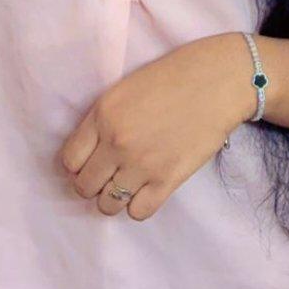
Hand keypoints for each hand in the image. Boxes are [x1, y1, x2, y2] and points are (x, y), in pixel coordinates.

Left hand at [59, 33, 253, 219]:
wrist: (218, 81)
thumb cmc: (175, 76)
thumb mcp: (126, 88)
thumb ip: (104, 119)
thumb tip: (92, 151)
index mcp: (103, 114)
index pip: (69, 160)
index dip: (78, 166)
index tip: (90, 163)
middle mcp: (116, 142)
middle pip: (84, 187)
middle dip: (93, 185)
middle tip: (109, 176)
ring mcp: (141, 164)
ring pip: (108, 204)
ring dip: (114, 198)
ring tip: (128, 185)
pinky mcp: (168, 179)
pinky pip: (138, 212)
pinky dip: (139, 205)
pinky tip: (148, 190)